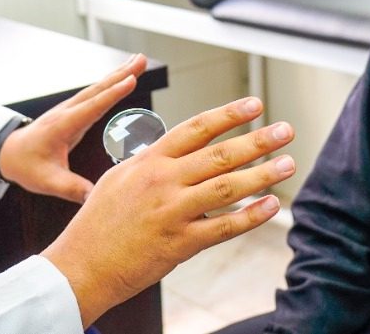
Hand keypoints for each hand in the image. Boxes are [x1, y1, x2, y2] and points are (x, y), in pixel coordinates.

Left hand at [0, 53, 146, 202]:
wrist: (8, 154)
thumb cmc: (26, 166)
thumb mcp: (47, 182)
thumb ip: (72, 188)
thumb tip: (96, 197)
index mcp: (62, 126)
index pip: (92, 107)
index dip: (113, 94)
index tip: (132, 80)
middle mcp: (67, 112)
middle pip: (98, 90)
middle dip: (121, 74)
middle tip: (142, 60)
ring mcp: (69, 109)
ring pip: (98, 88)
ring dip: (119, 74)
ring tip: (139, 61)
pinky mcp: (72, 111)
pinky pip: (95, 93)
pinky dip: (111, 83)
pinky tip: (121, 77)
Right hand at [41, 97, 295, 325]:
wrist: (81, 265)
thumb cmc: (99, 222)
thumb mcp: (120, 177)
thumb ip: (151, 160)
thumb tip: (175, 148)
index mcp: (149, 160)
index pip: (195, 128)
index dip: (228, 114)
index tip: (254, 104)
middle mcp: (162, 181)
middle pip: (219, 154)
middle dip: (257, 140)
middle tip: (286, 130)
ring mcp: (172, 212)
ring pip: (227, 187)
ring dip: (262, 174)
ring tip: (288, 164)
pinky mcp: (179, 243)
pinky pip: (223, 227)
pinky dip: (250, 216)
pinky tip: (271, 205)